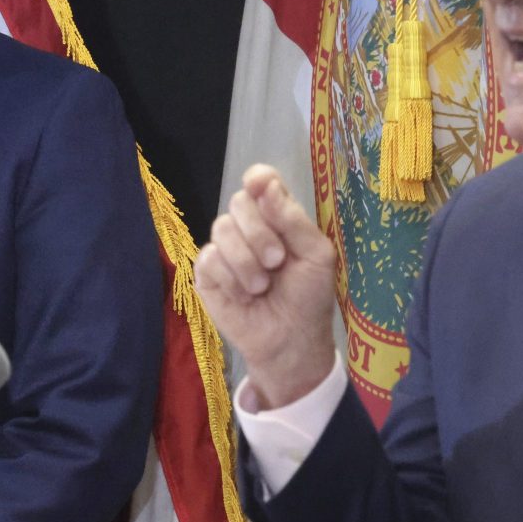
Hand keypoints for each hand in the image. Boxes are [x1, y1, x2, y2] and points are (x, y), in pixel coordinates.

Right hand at [196, 164, 338, 408]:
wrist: (291, 341)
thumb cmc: (309, 297)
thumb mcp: (315, 255)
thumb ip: (292, 219)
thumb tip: (265, 184)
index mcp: (277, 216)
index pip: (260, 181)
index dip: (258, 180)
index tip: (259, 187)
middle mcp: (249, 226)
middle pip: (239, 202)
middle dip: (259, 232)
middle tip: (277, 261)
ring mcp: (225, 248)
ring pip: (221, 228)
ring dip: (246, 261)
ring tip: (262, 286)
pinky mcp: (207, 273)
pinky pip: (209, 258)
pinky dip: (230, 279)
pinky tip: (244, 296)